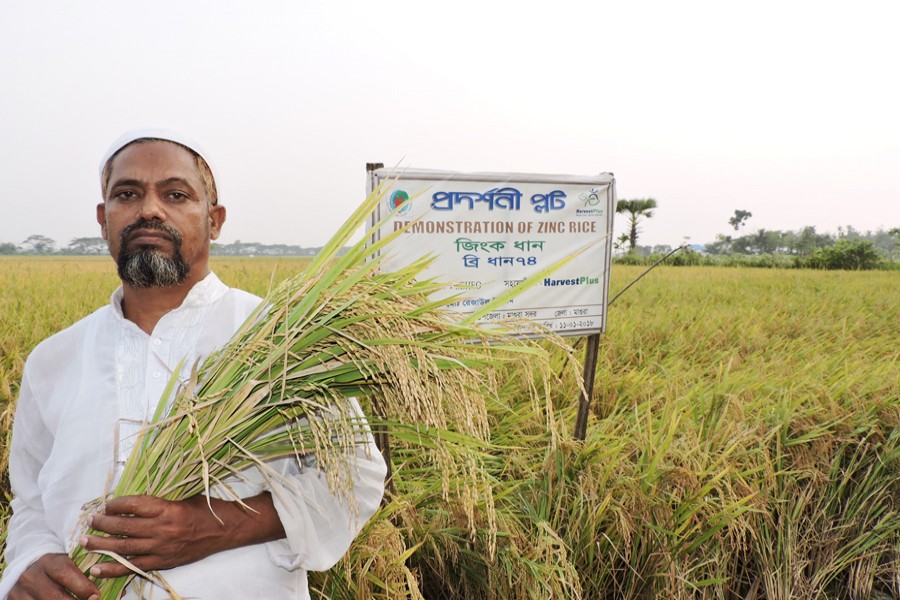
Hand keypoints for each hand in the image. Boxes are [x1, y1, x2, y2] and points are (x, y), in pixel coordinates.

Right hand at [9, 553, 98, 599]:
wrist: (29, 566)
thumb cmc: (55, 565)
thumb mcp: (66, 562)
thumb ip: (79, 573)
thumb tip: (95, 594)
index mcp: (48, 561)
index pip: (66, 574)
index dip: (83, 588)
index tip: (96, 596)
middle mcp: (31, 576)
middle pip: (55, 597)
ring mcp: (20, 591)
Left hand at [80, 493, 284, 578]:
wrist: (226, 530)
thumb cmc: (207, 509)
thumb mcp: (184, 498)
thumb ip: (160, 502)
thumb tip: (134, 502)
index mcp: (168, 509)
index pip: (134, 505)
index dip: (116, 504)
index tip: (105, 504)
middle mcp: (163, 529)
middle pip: (125, 526)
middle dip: (103, 524)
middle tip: (89, 522)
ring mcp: (162, 548)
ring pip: (124, 547)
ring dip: (102, 544)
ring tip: (85, 542)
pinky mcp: (163, 562)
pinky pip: (134, 566)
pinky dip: (114, 568)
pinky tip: (98, 568)